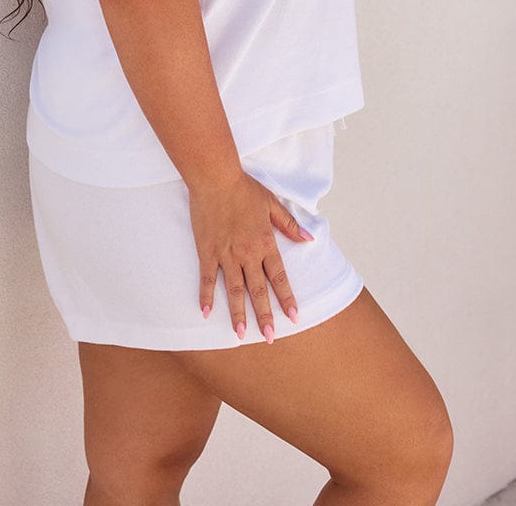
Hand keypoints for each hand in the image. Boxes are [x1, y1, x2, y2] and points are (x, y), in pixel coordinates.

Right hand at [187, 171, 314, 342]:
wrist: (216, 178)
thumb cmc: (244, 188)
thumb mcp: (272, 203)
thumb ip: (290, 224)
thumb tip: (309, 238)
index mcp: (265, 242)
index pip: (279, 277)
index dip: (287, 298)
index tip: (294, 316)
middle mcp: (247, 253)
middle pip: (258, 290)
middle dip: (265, 315)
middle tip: (269, 337)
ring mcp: (226, 254)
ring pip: (234, 290)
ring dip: (238, 313)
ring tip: (241, 334)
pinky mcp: (207, 251)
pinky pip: (207, 278)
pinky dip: (206, 296)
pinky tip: (206, 313)